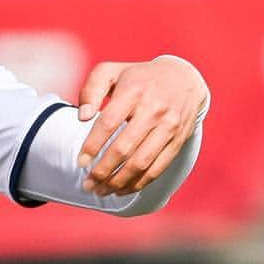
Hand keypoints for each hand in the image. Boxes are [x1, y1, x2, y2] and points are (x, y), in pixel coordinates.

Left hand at [76, 56, 207, 195]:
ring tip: (101, 191)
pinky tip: (122, 189)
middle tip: (87, 184)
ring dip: (119, 181)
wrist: (183, 78)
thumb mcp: (111, 72)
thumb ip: (91, 90)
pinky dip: (139, 183)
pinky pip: (158, 167)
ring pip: (142, 162)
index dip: (92, 145)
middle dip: (103, 171)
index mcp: (133, 91)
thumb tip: (82, 117)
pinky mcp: (178, 140)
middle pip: (124, 148)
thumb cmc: (138, 77)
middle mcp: (154, 109)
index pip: (108, 123)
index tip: (80, 163)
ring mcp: (169, 126)